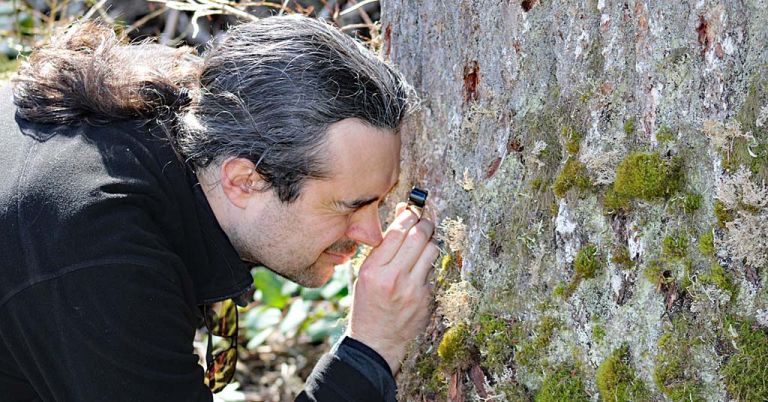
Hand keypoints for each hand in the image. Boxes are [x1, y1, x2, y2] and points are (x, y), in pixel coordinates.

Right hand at [346, 202, 439, 374]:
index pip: (398, 231)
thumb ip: (384, 247)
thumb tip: (403, 214)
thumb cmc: (368, 303)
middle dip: (425, 223)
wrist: (376, 340)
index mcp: (374, 270)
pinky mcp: (427, 299)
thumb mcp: (366, 274)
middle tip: (424, 220)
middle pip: (419, 236)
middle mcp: (394, 278)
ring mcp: (413, 290)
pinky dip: (428, 265)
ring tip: (423, 242)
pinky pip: (432, 271)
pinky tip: (419, 269)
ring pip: (432, 251)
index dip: (409, 215)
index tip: (412, 210)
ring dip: (430, 242)